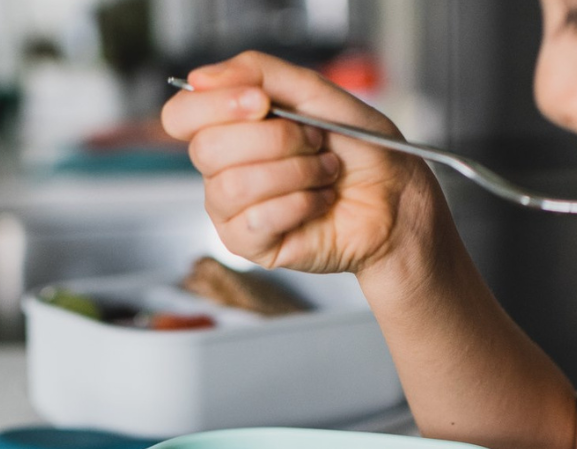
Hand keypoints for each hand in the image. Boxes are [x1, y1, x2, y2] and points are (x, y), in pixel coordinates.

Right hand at [160, 51, 441, 276]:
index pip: (183, 116)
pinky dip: (300, 204)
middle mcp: (223, 170)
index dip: (215, 105)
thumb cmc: (359, 150)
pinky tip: (319, 202)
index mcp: (230, 129)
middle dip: (275, 139)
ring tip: (324, 174)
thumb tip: (202, 78)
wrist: (394, 198)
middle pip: (208, 149)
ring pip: (234, 185)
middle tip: (313, 142)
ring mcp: (232, 212)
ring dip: (295, 172)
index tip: (259, 101)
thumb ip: (259, 73)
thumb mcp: (314, 93)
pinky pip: (257, 219)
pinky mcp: (250, 246)